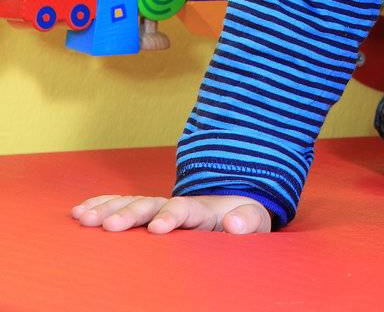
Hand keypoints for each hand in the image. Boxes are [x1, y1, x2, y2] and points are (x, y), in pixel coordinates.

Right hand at [69, 192, 272, 233]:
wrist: (232, 208)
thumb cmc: (241, 220)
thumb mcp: (254, 222)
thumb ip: (248, 222)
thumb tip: (235, 223)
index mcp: (202, 209)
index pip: (185, 208)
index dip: (172, 216)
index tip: (158, 228)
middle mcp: (175, 204)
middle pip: (151, 204)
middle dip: (130, 214)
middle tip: (109, 226)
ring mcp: (158, 207)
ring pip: (130, 204)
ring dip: (107, 209)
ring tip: (84, 219)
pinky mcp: (146, 212)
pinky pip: (121, 205)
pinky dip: (101, 205)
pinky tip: (80, 212)